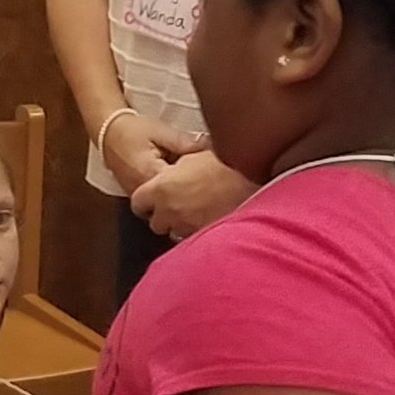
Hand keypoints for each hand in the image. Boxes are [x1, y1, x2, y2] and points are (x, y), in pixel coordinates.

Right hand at [100, 111, 204, 195]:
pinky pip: (157, 201)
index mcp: (149, 174)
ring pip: (165, 204)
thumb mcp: (161, 131)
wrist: (108, 132)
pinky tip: (177, 182)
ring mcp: (137, 196)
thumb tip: (210, 146)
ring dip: (179, 194)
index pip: (181, 187)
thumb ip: (185, 142)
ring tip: (192, 181)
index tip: (210, 173)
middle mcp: (141, 191)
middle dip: (190, 191)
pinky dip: (168, 194)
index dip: (199, 180)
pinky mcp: (137, 196)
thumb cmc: (133, 130)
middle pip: (174, 200)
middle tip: (205, 178)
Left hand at [129, 149, 255, 239]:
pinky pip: (195, 238)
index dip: (146, 197)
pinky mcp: (205, 239)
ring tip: (197, 211)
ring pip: (175, 233)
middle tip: (178, 202)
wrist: (256, 183)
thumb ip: (177, 166)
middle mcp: (170, 213)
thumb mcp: (196, 155)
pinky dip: (198, 232)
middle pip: (155, 222)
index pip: (138, 202)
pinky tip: (210, 219)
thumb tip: (175, 168)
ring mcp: (187, 229)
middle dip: (164, 214)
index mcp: (162, 189)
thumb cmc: (228, 165)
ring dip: (181, 225)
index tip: (154, 194)